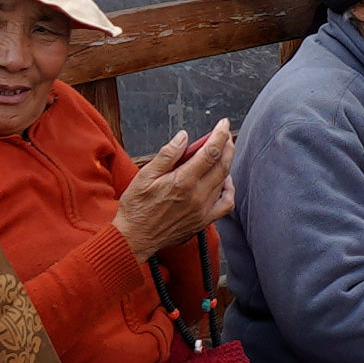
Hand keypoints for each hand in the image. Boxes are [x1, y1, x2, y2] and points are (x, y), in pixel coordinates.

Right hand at [112, 122, 237, 260]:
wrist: (134, 238)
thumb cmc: (136, 208)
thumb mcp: (145, 176)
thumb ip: (167, 155)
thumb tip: (183, 137)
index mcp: (182, 181)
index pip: (210, 152)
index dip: (220, 135)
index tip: (223, 124)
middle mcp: (197, 196)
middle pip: (222, 165)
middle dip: (227, 146)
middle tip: (225, 134)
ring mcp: (202, 210)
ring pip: (224, 181)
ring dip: (227, 164)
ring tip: (222, 152)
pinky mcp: (203, 221)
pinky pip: (226, 204)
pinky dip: (229, 190)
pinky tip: (224, 181)